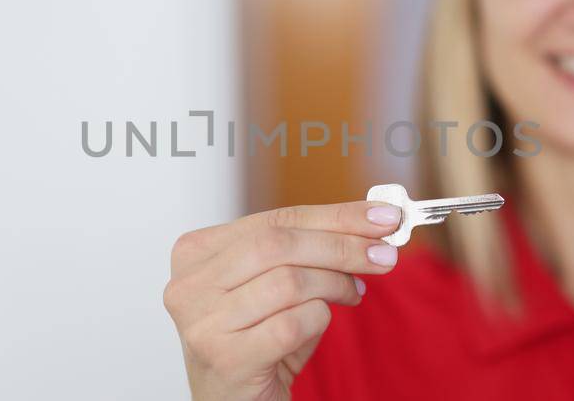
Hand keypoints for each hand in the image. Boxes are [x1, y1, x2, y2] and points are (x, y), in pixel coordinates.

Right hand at [163, 201, 403, 400]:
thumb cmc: (256, 343)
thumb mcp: (277, 286)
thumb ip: (310, 250)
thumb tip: (373, 222)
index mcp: (195, 253)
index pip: (275, 219)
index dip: (334, 216)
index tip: (384, 215)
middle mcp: (189, 285)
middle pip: (280, 244)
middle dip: (342, 246)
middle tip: (385, 255)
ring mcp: (203, 322)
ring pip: (288, 282)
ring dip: (334, 285)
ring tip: (352, 293)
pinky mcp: (225, 358)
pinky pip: (292, 324)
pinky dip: (319, 319)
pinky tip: (321, 322)